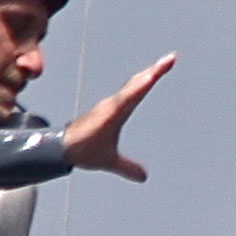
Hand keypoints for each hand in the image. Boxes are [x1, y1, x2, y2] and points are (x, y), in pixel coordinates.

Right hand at [62, 52, 176, 180]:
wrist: (63, 152)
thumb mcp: (112, 161)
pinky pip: (124, 101)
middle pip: (138, 85)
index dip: (151, 78)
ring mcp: (110, 108)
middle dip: (154, 71)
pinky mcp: (106, 114)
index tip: (166, 65)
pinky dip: (135, 92)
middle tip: (171, 58)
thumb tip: (143, 177)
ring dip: (146, 78)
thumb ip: (128, 167)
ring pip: (132, 90)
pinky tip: (146, 83)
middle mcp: (114, 105)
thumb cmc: (83, 150)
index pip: (139, 91)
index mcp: (119, 111)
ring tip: (162, 67)